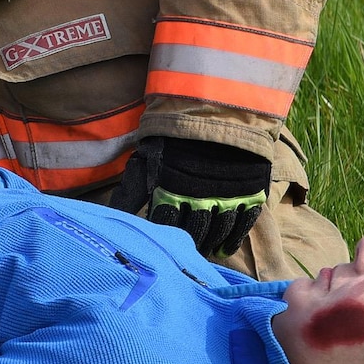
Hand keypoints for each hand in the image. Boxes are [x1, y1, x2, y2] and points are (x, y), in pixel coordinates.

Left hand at [115, 137, 269, 256]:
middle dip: (189, 242)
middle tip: (185, 252)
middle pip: (194, 232)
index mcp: (171, 189)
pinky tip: (225, 249)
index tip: (162, 242)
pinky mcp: (250, 193)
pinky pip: (243, 225)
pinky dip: (233, 239)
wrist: (215, 111)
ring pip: (218, 231)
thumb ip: (130, 193)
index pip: (166, 225)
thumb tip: (112, 215)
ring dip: (211, 244)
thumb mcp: (145, 161)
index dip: (163, 235)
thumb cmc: (172, 137)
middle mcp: (200, 197)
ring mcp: (228, 196)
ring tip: (205, 251)